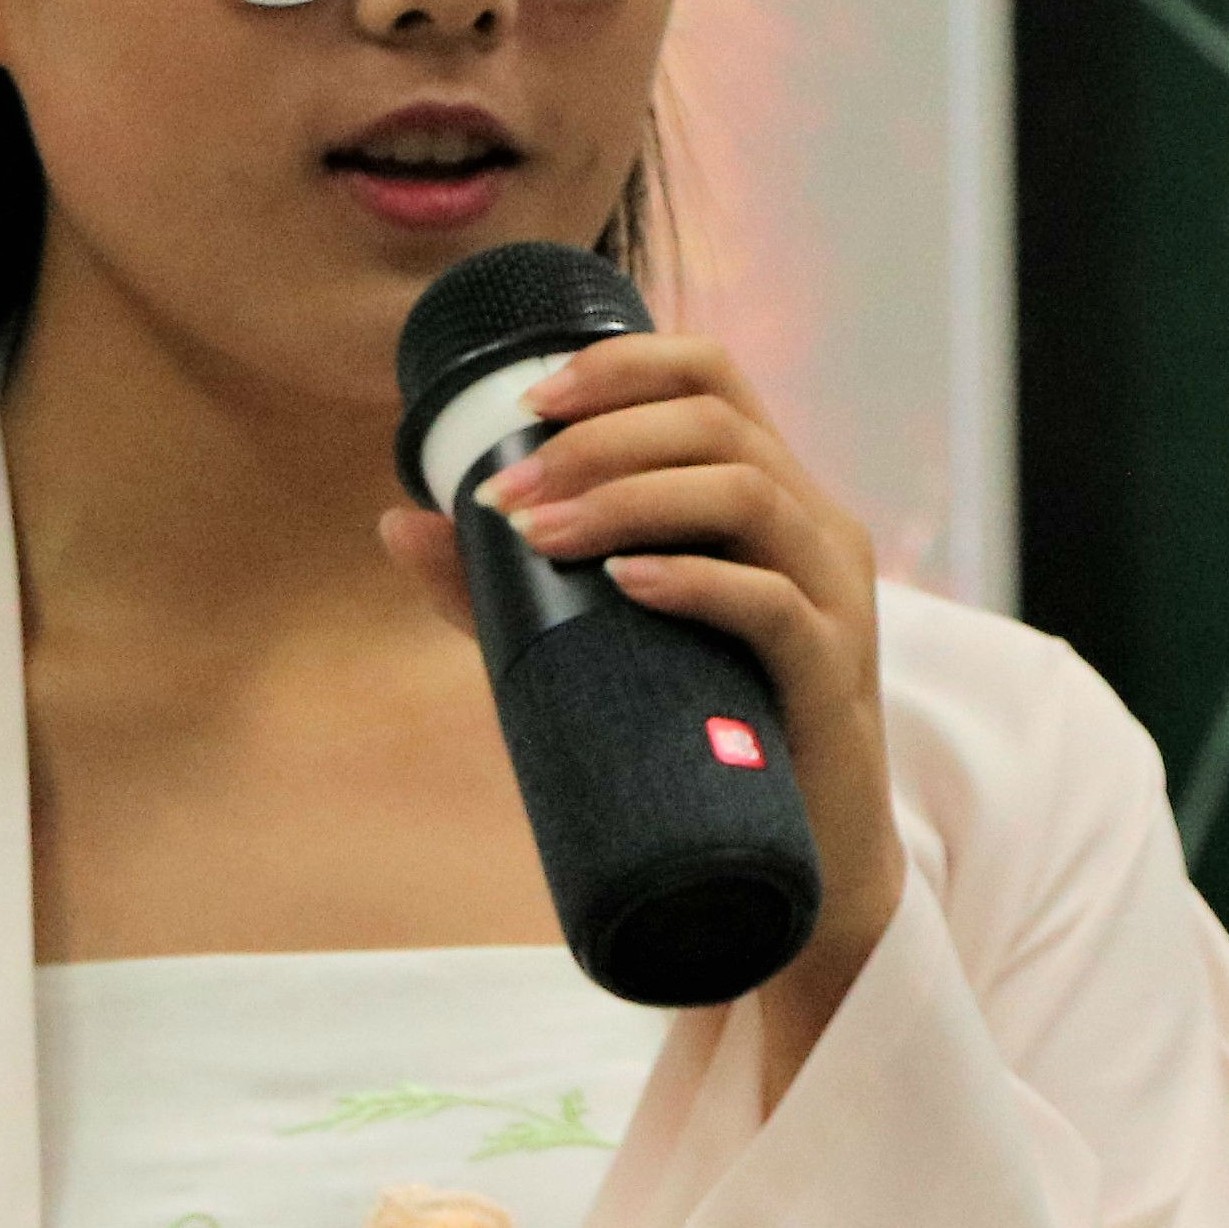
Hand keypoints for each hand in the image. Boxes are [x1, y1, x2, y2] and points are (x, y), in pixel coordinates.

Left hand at [373, 331, 898, 1085]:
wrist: (794, 862)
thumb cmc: (698, 730)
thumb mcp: (597, 644)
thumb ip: (503, 589)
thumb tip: (394, 523)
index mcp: (767, 494)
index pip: (711, 375)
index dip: (621, 365)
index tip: (529, 404)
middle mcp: (812, 524)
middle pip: (719, 422)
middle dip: (598, 443)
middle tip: (509, 498)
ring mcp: (833, 595)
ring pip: (746, 492)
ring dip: (629, 498)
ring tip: (545, 537)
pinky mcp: (833, 672)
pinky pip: (772, 601)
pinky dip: (691, 579)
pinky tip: (623, 583)